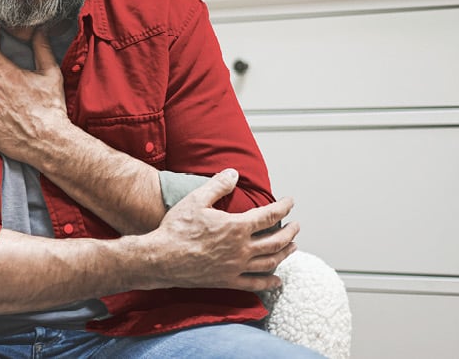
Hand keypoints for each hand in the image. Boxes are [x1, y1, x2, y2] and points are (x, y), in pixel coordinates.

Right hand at [142, 169, 298, 291]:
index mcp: (236, 227)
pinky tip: (277, 280)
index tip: (290, 202)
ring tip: (292, 247)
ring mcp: (236, 267)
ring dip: (285, 253)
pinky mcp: (227, 281)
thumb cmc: (177, 228)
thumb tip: (234, 173)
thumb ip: (217, 186)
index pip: (269, 215)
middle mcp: (241, 248)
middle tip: (296, 226)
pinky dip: (269, 282)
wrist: (161, 258)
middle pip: (276, 240)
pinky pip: (255, 284)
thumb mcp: (196, 200)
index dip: (283, 207)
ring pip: (270, 261)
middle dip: (290, 231)